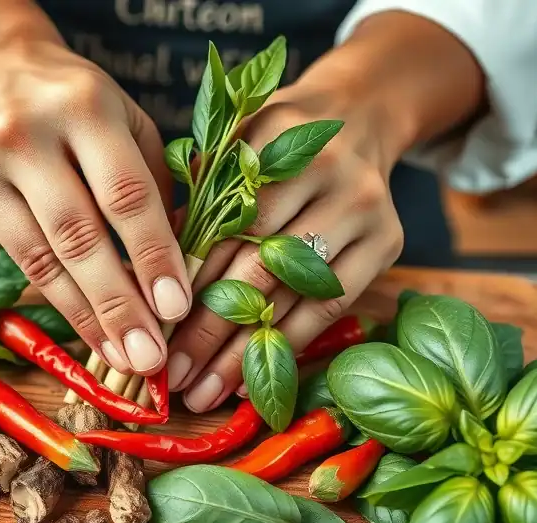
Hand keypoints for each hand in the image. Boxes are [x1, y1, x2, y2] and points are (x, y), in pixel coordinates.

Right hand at [0, 36, 191, 376]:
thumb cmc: (80, 102)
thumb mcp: (129, 121)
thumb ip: (156, 184)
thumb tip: (184, 264)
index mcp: (85, 107)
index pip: (125, 193)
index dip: (152, 255)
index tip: (178, 307)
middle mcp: (29, 135)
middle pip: (79, 235)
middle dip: (119, 304)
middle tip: (150, 357)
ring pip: (44, 259)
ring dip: (88, 318)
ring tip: (125, 359)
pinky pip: (21, 261)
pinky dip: (60, 303)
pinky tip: (91, 333)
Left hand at [166, 79, 405, 412]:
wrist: (358, 118)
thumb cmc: (274, 143)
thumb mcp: (232, 148)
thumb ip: (198, 202)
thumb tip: (148, 278)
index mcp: (274, 138)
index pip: (224, 226)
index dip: (187, 282)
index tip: (153, 327)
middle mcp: (327, 170)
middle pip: (258, 265)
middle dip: (209, 328)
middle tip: (173, 374)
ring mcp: (363, 207)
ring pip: (293, 295)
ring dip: (244, 351)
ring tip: (204, 391)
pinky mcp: (388, 241)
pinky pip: (330, 307)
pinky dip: (289, 346)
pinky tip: (252, 380)